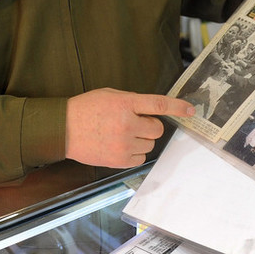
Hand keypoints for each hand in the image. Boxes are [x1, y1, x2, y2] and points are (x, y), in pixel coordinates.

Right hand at [66, 88, 194, 167]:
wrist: (64, 129)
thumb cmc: (86, 109)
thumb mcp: (111, 95)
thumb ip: (132, 102)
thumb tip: (153, 111)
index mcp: (125, 103)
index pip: (158, 105)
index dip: (177, 107)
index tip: (191, 110)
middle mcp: (127, 124)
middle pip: (157, 129)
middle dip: (149, 126)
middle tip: (132, 123)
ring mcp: (123, 144)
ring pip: (150, 145)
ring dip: (141, 140)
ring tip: (121, 134)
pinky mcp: (119, 160)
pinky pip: (140, 159)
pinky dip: (134, 153)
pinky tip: (119, 146)